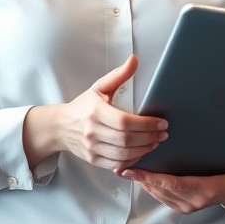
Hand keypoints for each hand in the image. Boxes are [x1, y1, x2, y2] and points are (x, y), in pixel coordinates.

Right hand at [23, 54, 167, 170]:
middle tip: (163, 133)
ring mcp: (91, 148)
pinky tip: (142, 152)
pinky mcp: (92, 159)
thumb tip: (134, 59)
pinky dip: (131, 160)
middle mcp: (92, 131)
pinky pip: (115, 164)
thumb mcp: (100, 87)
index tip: (161, 122)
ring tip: (156, 142)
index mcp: (95, 111)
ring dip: (143, 150)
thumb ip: (119, 74)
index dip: (146, 124)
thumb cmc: (83, 106)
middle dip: (149, 137)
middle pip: (126, 139)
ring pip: (122, 154)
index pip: (124, 121)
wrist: (60, 126)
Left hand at [118, 139, 224, 213]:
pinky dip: (149, 187)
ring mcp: (187, 204)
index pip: (176, 185)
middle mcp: (194, 200)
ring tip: (126, 169)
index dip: (155, 178)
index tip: (138, 170)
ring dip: (143, 183)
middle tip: (124, 166)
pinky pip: (162, 196)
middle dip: (142, 179)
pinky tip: (140, 176)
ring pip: (159, 194)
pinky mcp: (183, 203)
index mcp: (207, 191)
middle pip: (161, 190)